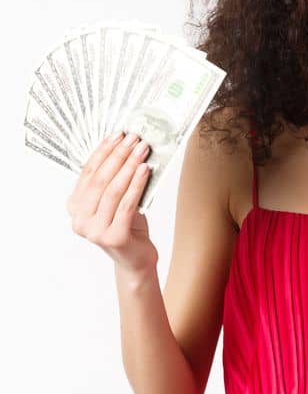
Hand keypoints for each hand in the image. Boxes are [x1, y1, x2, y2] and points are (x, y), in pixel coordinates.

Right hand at [67, 131, 157, 271]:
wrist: (136, 259)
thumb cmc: (128, 226)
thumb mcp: (117, 201)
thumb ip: (115, 180)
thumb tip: (128, 147)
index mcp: (75, 207)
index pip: (88, 173)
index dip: (103, 152)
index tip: (117, 135)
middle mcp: (79, 219)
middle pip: (100, 180)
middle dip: (118, 156)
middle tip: (134, 139)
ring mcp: (94, 230)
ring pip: (113, 191)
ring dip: (129, 166)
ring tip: (143, 150)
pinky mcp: (113, 237)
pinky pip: (127, 204)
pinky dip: (137, 185)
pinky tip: (146, 170)